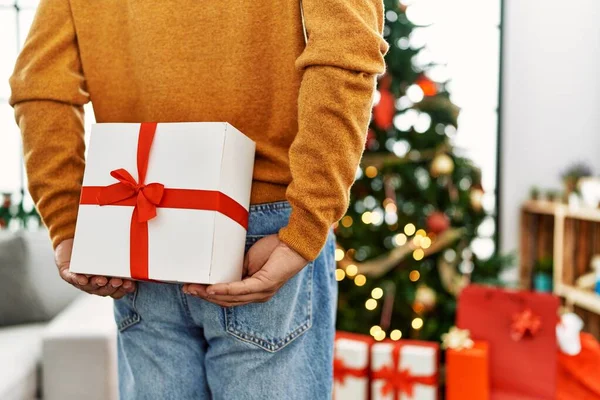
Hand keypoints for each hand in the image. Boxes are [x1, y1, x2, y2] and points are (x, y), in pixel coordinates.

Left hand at [55, 239, 135, 298]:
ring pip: (90, 286)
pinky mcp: (68, 273)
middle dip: (111, 287)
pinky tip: (82, 279)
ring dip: (96, 284)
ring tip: (101, 280)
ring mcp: (81, 280)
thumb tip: (141, 240)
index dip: (124, 289)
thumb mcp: (110, 249)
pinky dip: (77, 279)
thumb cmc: (94, 245)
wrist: (70, 239)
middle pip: (105, 290)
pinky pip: (72, 278)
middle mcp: (95, 283)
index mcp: (108, 281)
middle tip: (117, 281)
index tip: (130, 283)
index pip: (118, 290)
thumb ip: (122, 250)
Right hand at [183, 234, 307, 306]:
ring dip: (210, 295)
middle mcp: (257, 296)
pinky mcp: (265, 284)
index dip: (209, 297)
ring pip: (231, 298)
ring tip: (194, 289)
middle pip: (226, 302)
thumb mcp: (250, 260)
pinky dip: (225, 290)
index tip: (192, 289)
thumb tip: (221, 271)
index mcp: (254, 292)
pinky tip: (212, 288)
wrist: (295, 243)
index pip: (228, 299)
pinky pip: (241, 289)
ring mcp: (262, 292)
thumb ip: (237, 268)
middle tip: (187, 289)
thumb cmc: (275, 250)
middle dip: (204, 297)